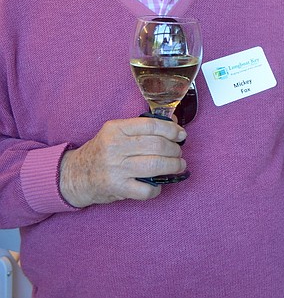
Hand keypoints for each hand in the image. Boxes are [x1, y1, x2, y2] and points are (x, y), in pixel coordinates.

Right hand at [59, 117, 187, 207]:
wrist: (74, 175)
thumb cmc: (101, 152)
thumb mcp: (116, 132)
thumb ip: (141, 127)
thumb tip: (173, 122)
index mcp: (116, 129)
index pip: (151, 125)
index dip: (172, 130)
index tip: (181, 134)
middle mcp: (115, 148)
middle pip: (157, 145)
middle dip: (175, 149)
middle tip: (178, 152)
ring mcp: (116, 169)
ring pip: (156, 165)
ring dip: (173, 165)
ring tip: (178, 165)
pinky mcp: (117, 188)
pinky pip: (146, 189)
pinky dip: (158, 188)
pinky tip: (158, 184)